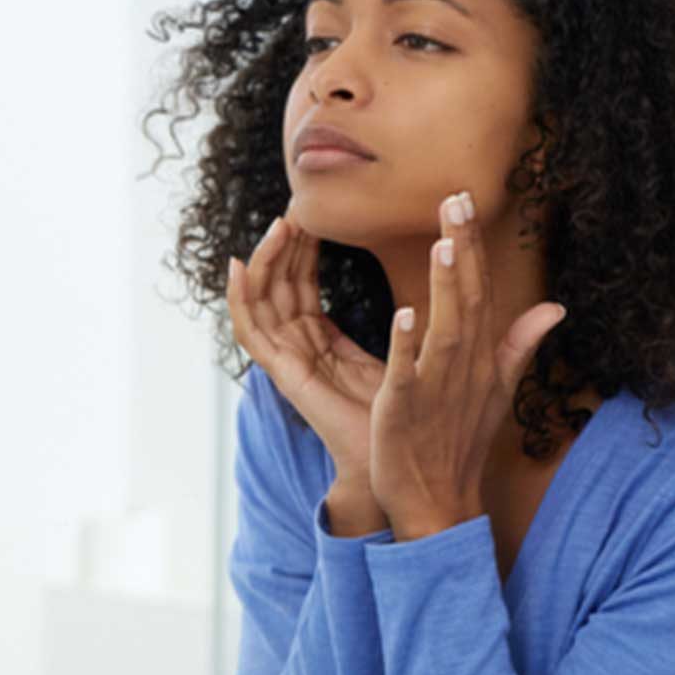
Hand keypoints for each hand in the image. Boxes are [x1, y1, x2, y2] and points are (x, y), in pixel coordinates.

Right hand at [227, 217, 386, 528]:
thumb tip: (435, 286)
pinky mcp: (286, 377)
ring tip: (279, 225)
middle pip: (279, 288)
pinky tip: (239, 266)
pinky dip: (239, 299)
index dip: (303, 250)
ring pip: (262, 302)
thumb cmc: (412, 418)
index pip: (302, 287)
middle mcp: (300, 351)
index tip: (313, 213)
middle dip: (284, 246)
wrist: (411, 468)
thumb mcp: (413, 353)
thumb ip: (413, 320)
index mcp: (323, 345)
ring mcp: (289, 364)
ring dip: (266, 261)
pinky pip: (251, 333)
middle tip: (295, 206)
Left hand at [368, 192, 564, 540]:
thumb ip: (520, 345)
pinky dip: (407, 348)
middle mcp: (463, 368)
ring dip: (446, 287)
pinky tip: (404, 315)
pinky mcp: (405, 413)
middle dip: (463, 249)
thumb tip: (557, 306)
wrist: (439, 504)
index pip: (479, 291)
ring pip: (446, 331)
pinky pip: (408, 376)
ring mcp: (437, 390)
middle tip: (456, 198)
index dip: (473, 246)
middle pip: (467, 299)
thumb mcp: (496, 389)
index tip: (465, 198)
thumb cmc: (460, 443)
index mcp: (478, 357)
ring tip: (442, 242)